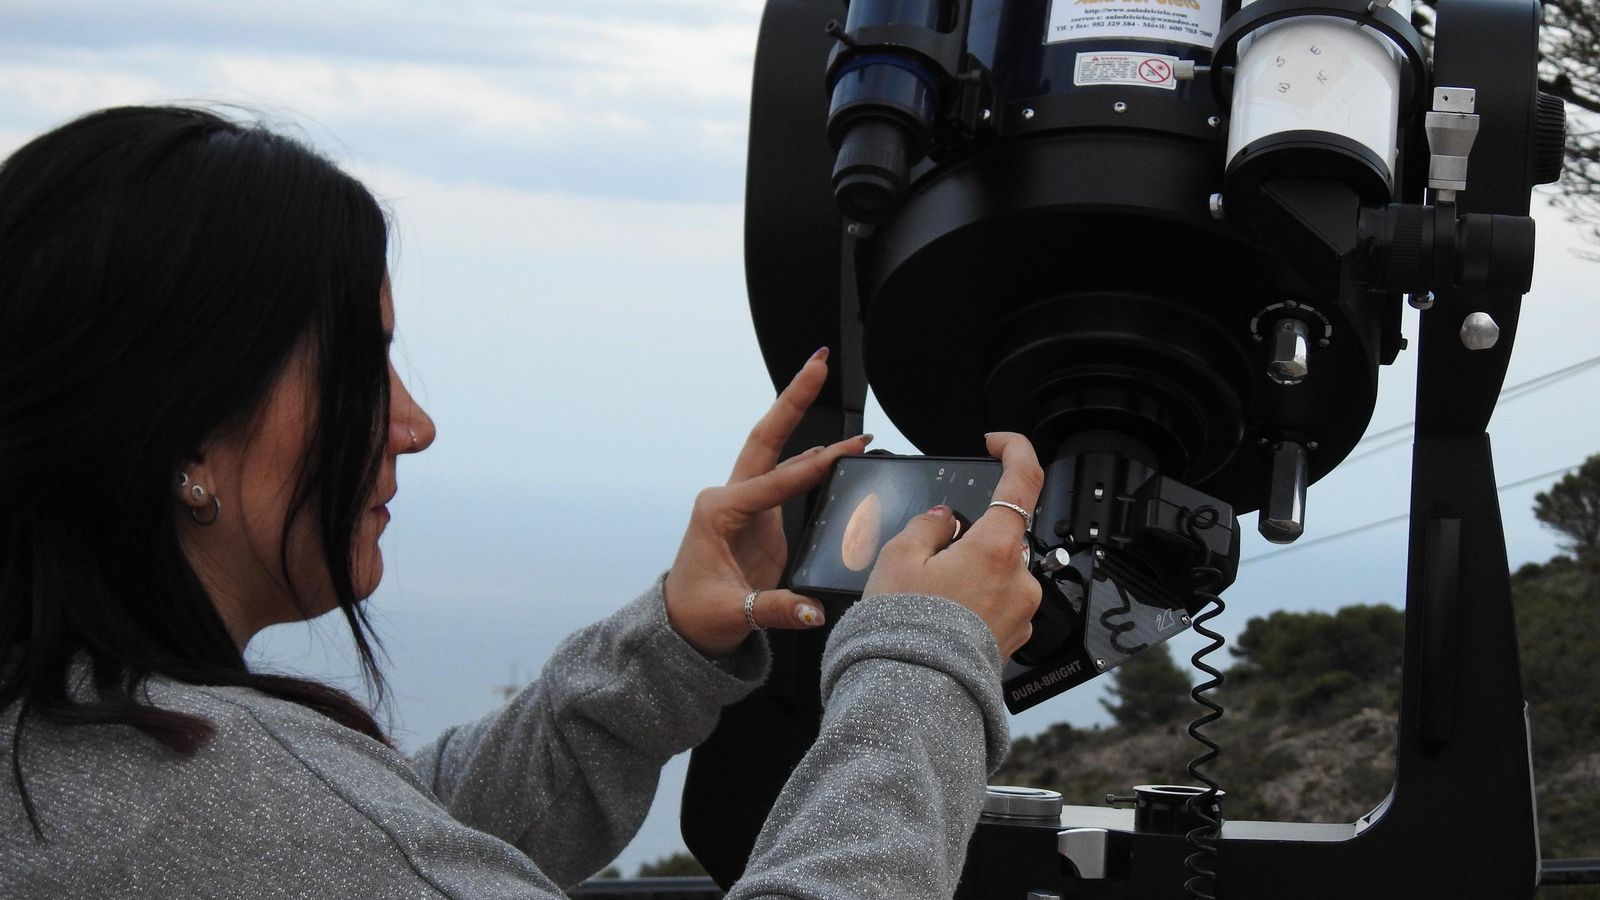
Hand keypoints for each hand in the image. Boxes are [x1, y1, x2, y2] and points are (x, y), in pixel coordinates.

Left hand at [664, 348, 872, 656]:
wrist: (683, 624)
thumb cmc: (699, 615)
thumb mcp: (733, 613)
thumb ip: (776, 609)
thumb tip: (813, 610)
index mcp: (717, 512)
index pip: (769, 484)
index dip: (805, 472)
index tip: (839, 456)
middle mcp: (729, 498)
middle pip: (766, 438)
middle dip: (791, 399)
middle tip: (817, 363)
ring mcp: (745, 502)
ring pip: (777, 449)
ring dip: (801, 416)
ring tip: (828, 384)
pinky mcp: (760, 513)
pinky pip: (788, 475)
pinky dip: (813, 458)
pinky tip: (839, 449)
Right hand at [861, 432, 1044, 659]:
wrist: (914, 693)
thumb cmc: (905, 626)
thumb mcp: (898, 558)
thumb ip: (926, 526)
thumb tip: (944, 520)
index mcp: (997, 547)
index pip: (1024, 480)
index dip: (1015, 450)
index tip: (997, 443)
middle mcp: (1020, 577)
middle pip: (1002, 535)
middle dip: (970, 538)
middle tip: (928, 560)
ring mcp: (1021, 612)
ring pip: (999, 572)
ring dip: (971, 574)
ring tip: (929, 599)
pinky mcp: (1014, 639)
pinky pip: (997, 605)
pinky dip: (974, 603)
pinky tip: (943, 620)